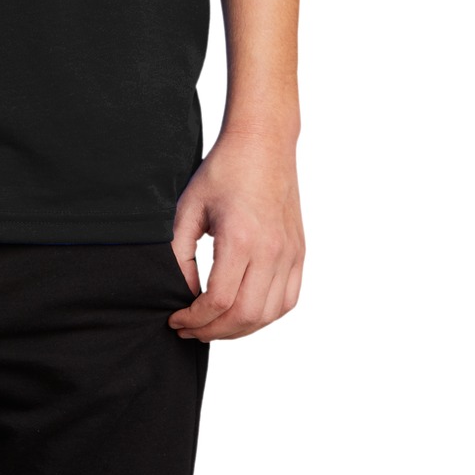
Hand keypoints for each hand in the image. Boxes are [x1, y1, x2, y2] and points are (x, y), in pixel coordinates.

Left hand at [167, 129, 303, 340]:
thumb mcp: (189, 206)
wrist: (263, 143)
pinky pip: (287, 300)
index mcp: (241, 239)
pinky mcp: (299, 253)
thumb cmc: (224, 170)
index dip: (194, 318)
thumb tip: (182, 290)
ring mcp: (290, 254)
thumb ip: (180, 252)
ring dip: (238, 329)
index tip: (175, 319)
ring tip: (212, 325)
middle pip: (245, 316)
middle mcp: (271, 251)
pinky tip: (243, 312)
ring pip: (268, 315)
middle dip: (212, 331)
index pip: (219, 301)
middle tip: (189, 328)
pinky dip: (265, 316)